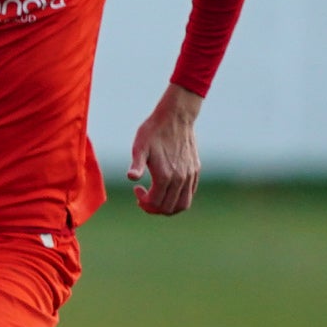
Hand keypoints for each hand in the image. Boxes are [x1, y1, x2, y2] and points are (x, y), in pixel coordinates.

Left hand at [128, 85, 201, 214]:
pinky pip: (190, 194)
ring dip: (167, 206)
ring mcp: (190, 175)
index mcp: (165, 175)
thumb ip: (136, 164)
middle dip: (153, 208)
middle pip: (169, 209)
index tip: (136, 189)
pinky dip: (178, 198)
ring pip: (182, 204)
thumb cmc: (153, 131)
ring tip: (155, 197)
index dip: (143, 203)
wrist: (175, 117)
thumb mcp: (139, 147)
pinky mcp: (196, 170)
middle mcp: (180, 178)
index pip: (155, 204)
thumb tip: (131, 178)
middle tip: (143, 198)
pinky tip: (166, 188)